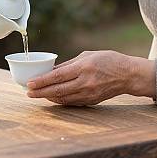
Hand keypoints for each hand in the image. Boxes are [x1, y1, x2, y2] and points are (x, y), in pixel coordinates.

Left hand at [26, 50, 155, 105]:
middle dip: (41, 92)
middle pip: (57, 89)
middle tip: (28, 92)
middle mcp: (85, 82)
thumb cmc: (108, 60)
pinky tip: (52, 98)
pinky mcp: (91, 101)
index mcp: (83, 67)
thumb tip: (52, 70)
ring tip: (37, 95)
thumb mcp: (87, 55)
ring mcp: (88, 93)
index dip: (42, 81)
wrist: (128, 74)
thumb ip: (69, 64)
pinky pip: (72, 102)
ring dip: (48, 97)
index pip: (58, 76)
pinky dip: (60, 100)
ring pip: (63, 98)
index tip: (30, 83)